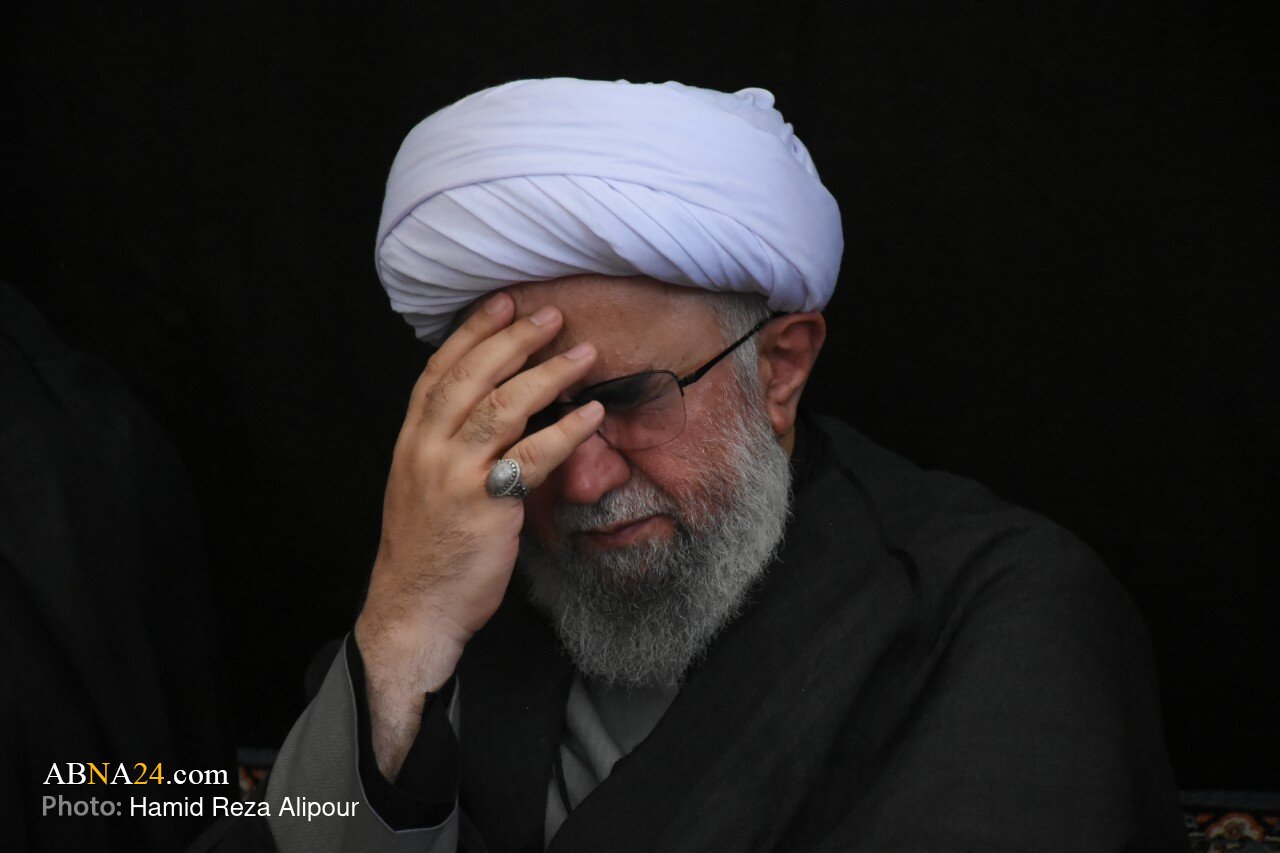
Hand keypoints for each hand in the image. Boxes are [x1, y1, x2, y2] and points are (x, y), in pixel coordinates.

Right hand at [353, 292, 602, 777]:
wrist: (414, 608)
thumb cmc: (427, 549)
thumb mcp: (423, 485)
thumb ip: (449, 444)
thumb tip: (497, 407)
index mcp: (411, 440)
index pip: (438, 371)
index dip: (471, 333)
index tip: (501, 302)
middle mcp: (426, 449)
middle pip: (471, 378)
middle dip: (513, 340)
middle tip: (551, 315)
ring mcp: (453, 475)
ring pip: (502, 408)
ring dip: (547, 375)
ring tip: (583, 354)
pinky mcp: (484, 505)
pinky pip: (531, 457)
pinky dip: (565, 431)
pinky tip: (590, 413)